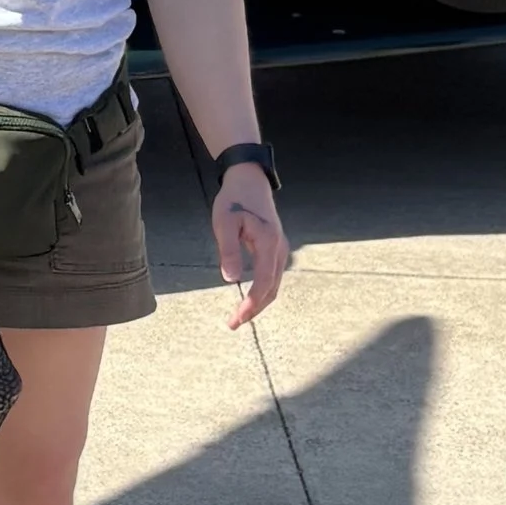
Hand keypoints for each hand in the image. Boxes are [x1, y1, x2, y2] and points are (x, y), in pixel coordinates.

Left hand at [212, 169, 288, 327]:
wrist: (249, 181)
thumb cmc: (234, 200)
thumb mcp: (224, 222)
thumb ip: (228, 250)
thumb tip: (230, 279)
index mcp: (268, 243)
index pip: (263, 283)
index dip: (251, 305)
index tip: (236, 319)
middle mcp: (279, 249)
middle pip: (271, 289)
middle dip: (254, 310)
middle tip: (234, 324)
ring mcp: (280, 250)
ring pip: (273, 285)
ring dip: (258, 303)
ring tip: (239, 317)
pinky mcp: (276, 249)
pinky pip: (272, 277)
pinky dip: (262, 292)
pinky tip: (249, 298)